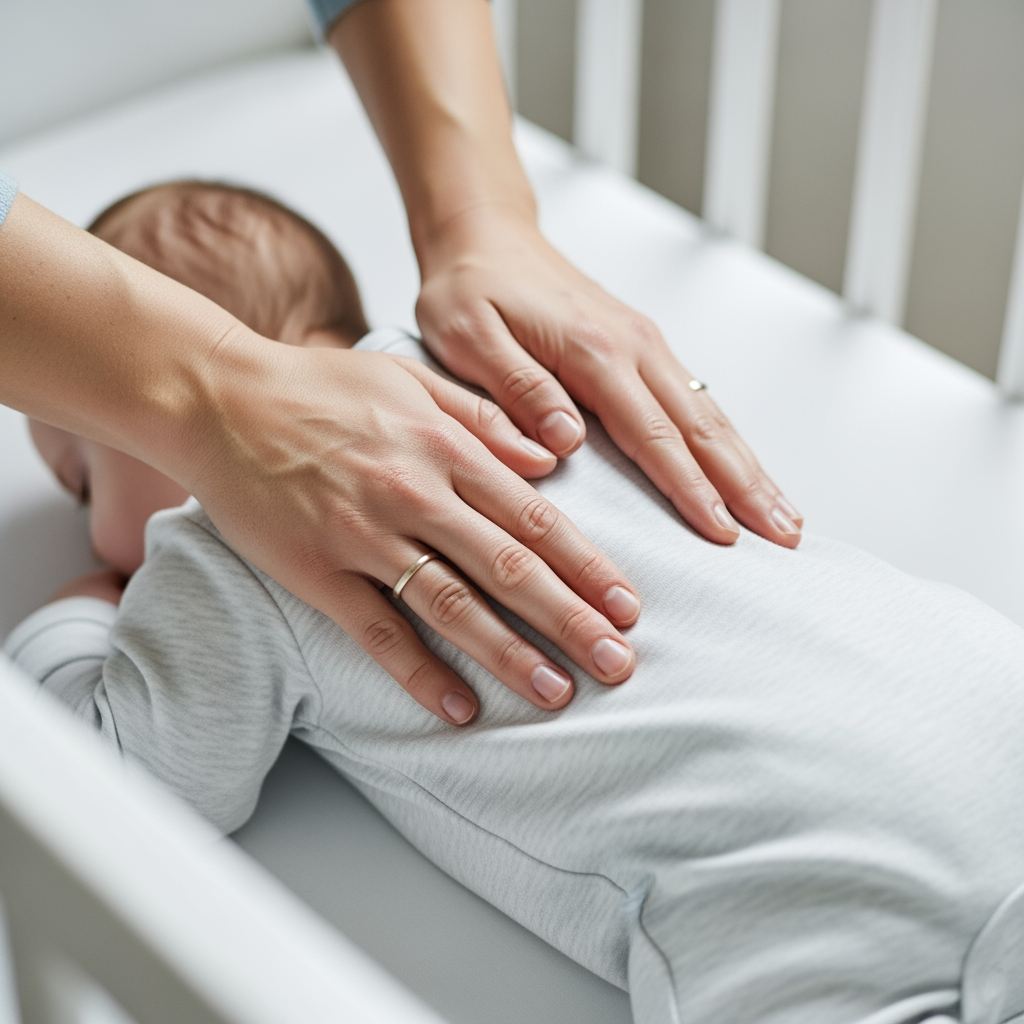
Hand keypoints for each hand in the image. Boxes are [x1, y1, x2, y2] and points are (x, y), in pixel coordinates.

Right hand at [0, 196, 635, 727]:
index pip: (535, 518)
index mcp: (444, 446)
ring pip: (452, 605)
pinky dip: (418, 671)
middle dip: (571, 619)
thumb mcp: (412, 378)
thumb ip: (484, 418)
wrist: (222, 399)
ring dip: (509, 654)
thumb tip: (552, 456)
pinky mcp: (316, 571)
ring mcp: (364, 536)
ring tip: (557, 692)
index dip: (588, 566)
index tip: (628, 606)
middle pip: (508, 568)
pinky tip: (457, 708)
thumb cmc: (322, 386)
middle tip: (618, 664)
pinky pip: (375, 631)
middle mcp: (413, 493)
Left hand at [416, 207, 803, 547]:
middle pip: (703, 427)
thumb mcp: (468, 337)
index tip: (722, 534)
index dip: (691, 489)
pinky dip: (727, 439)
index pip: (654, 435)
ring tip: (784, 514)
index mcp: (593, 350)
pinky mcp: (643, 345)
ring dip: (750, 466)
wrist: (485, 235)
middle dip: (747, 486)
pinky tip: (742, 468)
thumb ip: (517, 388)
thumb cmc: (470, 288)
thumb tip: (565, 442)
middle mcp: (633, 345)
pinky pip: (697, 398)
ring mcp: (645, 343)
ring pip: (711, 414)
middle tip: (786, 536)